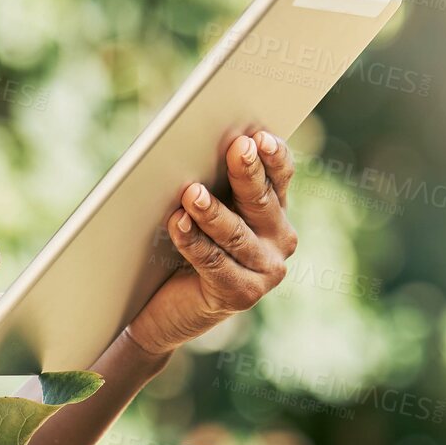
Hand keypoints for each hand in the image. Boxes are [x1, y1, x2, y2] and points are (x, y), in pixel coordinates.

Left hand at [124, 131, 297, 357]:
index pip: (280, 177)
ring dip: (211, 211)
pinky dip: (193, 242)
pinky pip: (214, 263)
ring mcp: (265, 271)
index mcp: (274, 211)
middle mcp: (279, 240)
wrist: (165, 309)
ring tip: (191, 192)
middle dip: (247, 172)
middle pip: (261, 201)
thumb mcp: (204, 213)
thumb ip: (212, 184)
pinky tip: (177, 223)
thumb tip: (196, 148)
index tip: (259, 135)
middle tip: (236, 148)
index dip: (273, 156)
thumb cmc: (182, 250)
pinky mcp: (242, 295)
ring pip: (236, 234)